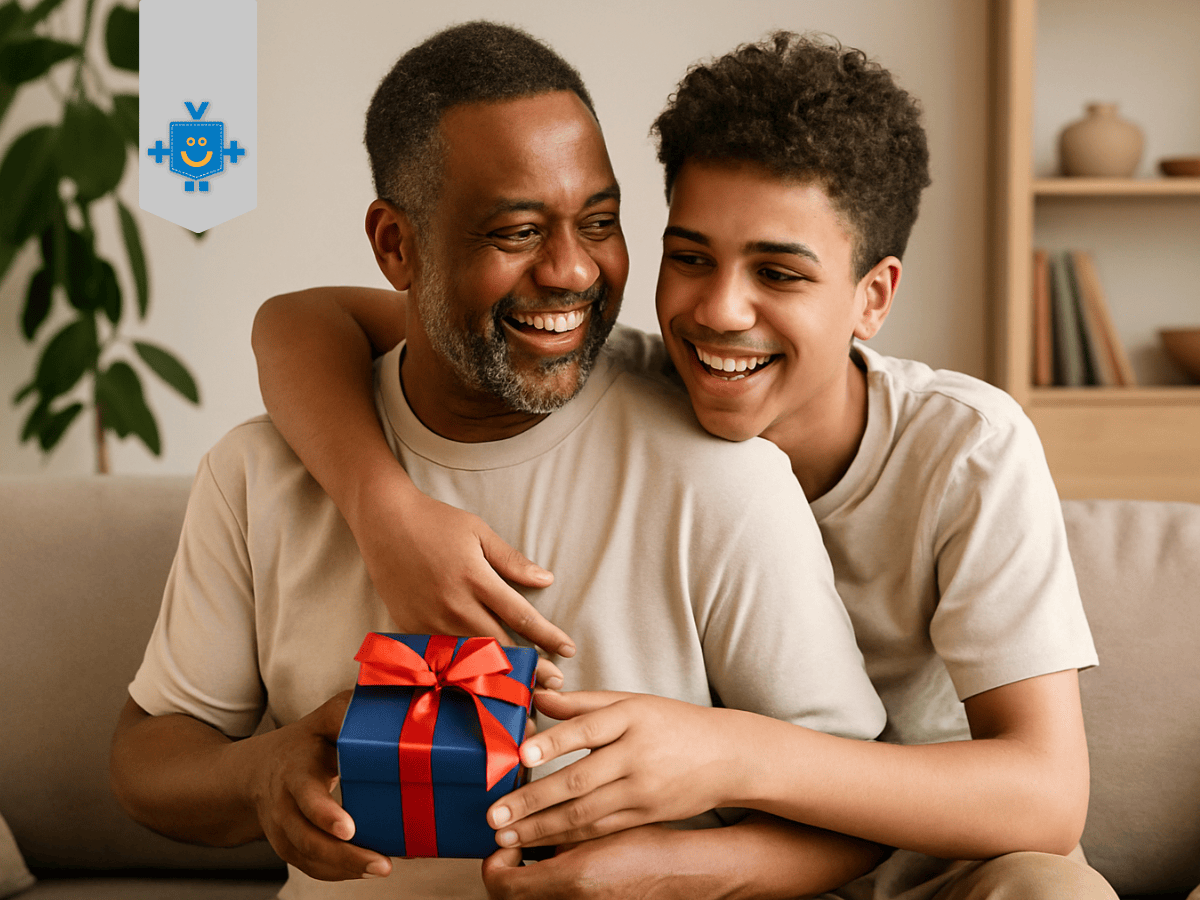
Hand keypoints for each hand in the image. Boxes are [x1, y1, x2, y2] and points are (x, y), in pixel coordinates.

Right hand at [240, 691, 390, 880]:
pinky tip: (367, 869)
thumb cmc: (301, 744)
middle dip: (343, 855)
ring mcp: (283, 832)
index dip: (324, 814)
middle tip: (381, 863)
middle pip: (307, 838)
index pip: (305, 796)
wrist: (255, 773)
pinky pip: (312, 868)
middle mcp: (283, 807)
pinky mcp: (289, 848)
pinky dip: (339, 873)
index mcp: (293, 773)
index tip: (348, 828)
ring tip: (381, 867)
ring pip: (309, 858)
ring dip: (345, 869)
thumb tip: (381, 702)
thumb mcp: (319, 721)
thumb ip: (344, 712)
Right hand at [349, 469, 572, 662]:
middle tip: (555, 683)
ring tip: (522, 688)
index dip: (548, 636)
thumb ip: (512, 561)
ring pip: (470, 656)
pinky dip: (461, 668)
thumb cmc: (435, 521)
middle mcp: (453, 604)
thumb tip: (546, 580)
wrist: (383, 521)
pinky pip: (441, 654)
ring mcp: (429, 618)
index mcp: (475, 578)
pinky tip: (476, 682)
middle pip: (499, 645)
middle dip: (530, 665)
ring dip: (497, 673)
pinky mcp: (410, 625)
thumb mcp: (479, 532)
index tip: (568, 650)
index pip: (521, 615)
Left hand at [482, 824, 698, 899]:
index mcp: (572, 879)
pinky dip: (544, 884)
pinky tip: (557, 864)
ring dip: (524, 876)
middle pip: (510, 895)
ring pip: (528, 899)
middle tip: (513, 846)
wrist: (680, 873)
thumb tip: (527, 824)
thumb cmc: (647, 847)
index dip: (496, 860)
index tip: (506, 840)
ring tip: (535, 852)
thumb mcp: (599, 825)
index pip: (502, 881)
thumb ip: (559, 826)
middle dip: (507, 868)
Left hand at [488, 692, 736, 847]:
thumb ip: (584, 703)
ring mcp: (642, 789)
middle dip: (533, 800)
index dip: (554, 742)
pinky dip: (568, 838)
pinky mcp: (646, 815)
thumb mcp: (633, 702)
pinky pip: (600, 829)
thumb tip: (538, 698)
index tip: (522, 755)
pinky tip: (540, 841)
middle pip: (579, 780)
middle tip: (494, 814)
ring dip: (542, 827)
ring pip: (585, 813)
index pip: (587, 729)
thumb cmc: (673, 723)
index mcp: (632, 717)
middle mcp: (636, 754)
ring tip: (505, 835)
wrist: (728, 756)